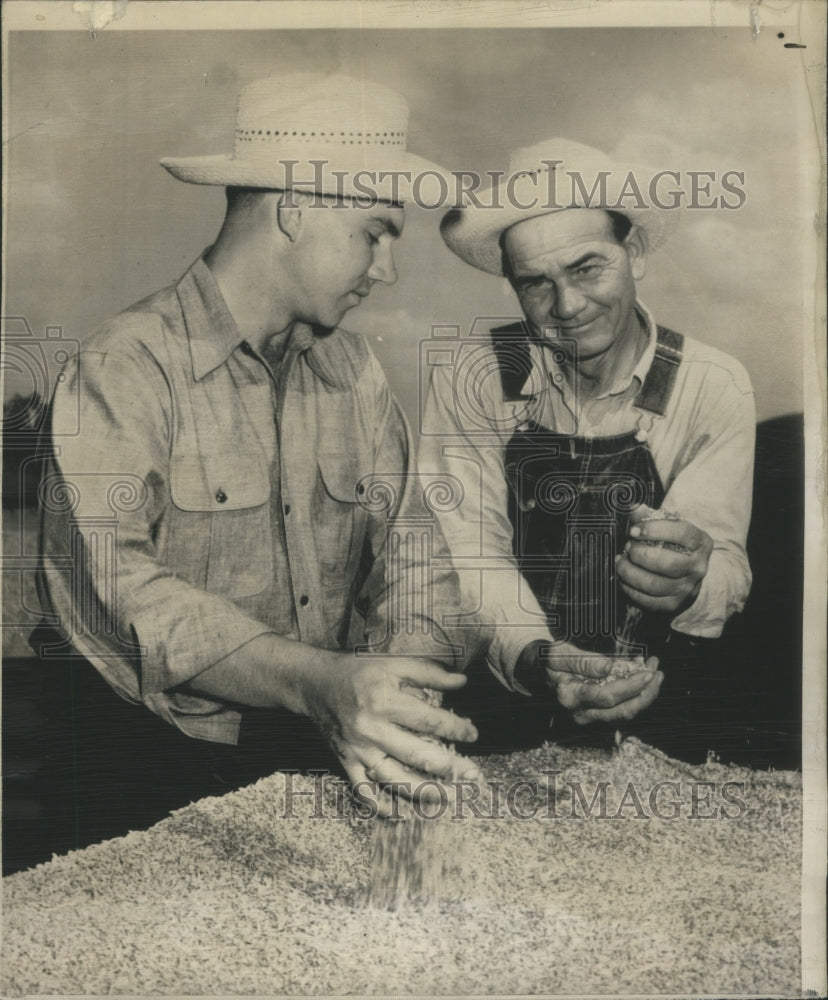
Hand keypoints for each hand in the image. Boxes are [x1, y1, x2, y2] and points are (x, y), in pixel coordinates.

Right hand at [306, 655, 480, 816]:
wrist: (315, 683)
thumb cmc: (359, 670)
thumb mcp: (393, 663)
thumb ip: (429, 672)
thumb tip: (463, 682)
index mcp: (384, 700)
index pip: (428, 719)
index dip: (454, 727)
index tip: (473, 734)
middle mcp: (371, 728)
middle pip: (416, 754)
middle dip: (449, 767)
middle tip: (474, 776)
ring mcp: (358, 749)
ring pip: (394, 779)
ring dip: (423, 792)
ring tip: (449, 799)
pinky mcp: (346, 762)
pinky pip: (363, 791)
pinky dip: (381, 806)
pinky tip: (402, 815)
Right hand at [516, 640, 662, 724]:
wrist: (541, 673)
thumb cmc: (551, 660)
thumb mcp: (559, 654)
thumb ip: (582, 661)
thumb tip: (609, 667)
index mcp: (570, 698)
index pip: (607, 697)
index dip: (630, 686)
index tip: (647, 673)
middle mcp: (582, 714)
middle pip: (622, 711)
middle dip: (646, 693)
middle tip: (658, 672)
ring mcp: (592, 717)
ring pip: (627, 713)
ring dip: (646, 694)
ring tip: (656, 672)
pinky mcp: (600, 714)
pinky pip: (624, 707)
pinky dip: (638, 694)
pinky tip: (645, 677)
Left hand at [615, 505, 712, 613]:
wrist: (688, 575)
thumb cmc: (674, 546)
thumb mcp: (669, 528)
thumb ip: (651, 516)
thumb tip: (632, 507)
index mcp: (701, 543)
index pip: (682, 533)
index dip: (655, 530)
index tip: (634, 530)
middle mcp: (698, 567)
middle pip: (667, 563)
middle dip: (640, 554)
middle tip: (628, 548)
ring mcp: (688, 588)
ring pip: (654, 584)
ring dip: (630, 572)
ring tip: (620, 563)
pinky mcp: (674, 604)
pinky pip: (648, 601)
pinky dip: (630, 590)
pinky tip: (623, 579)